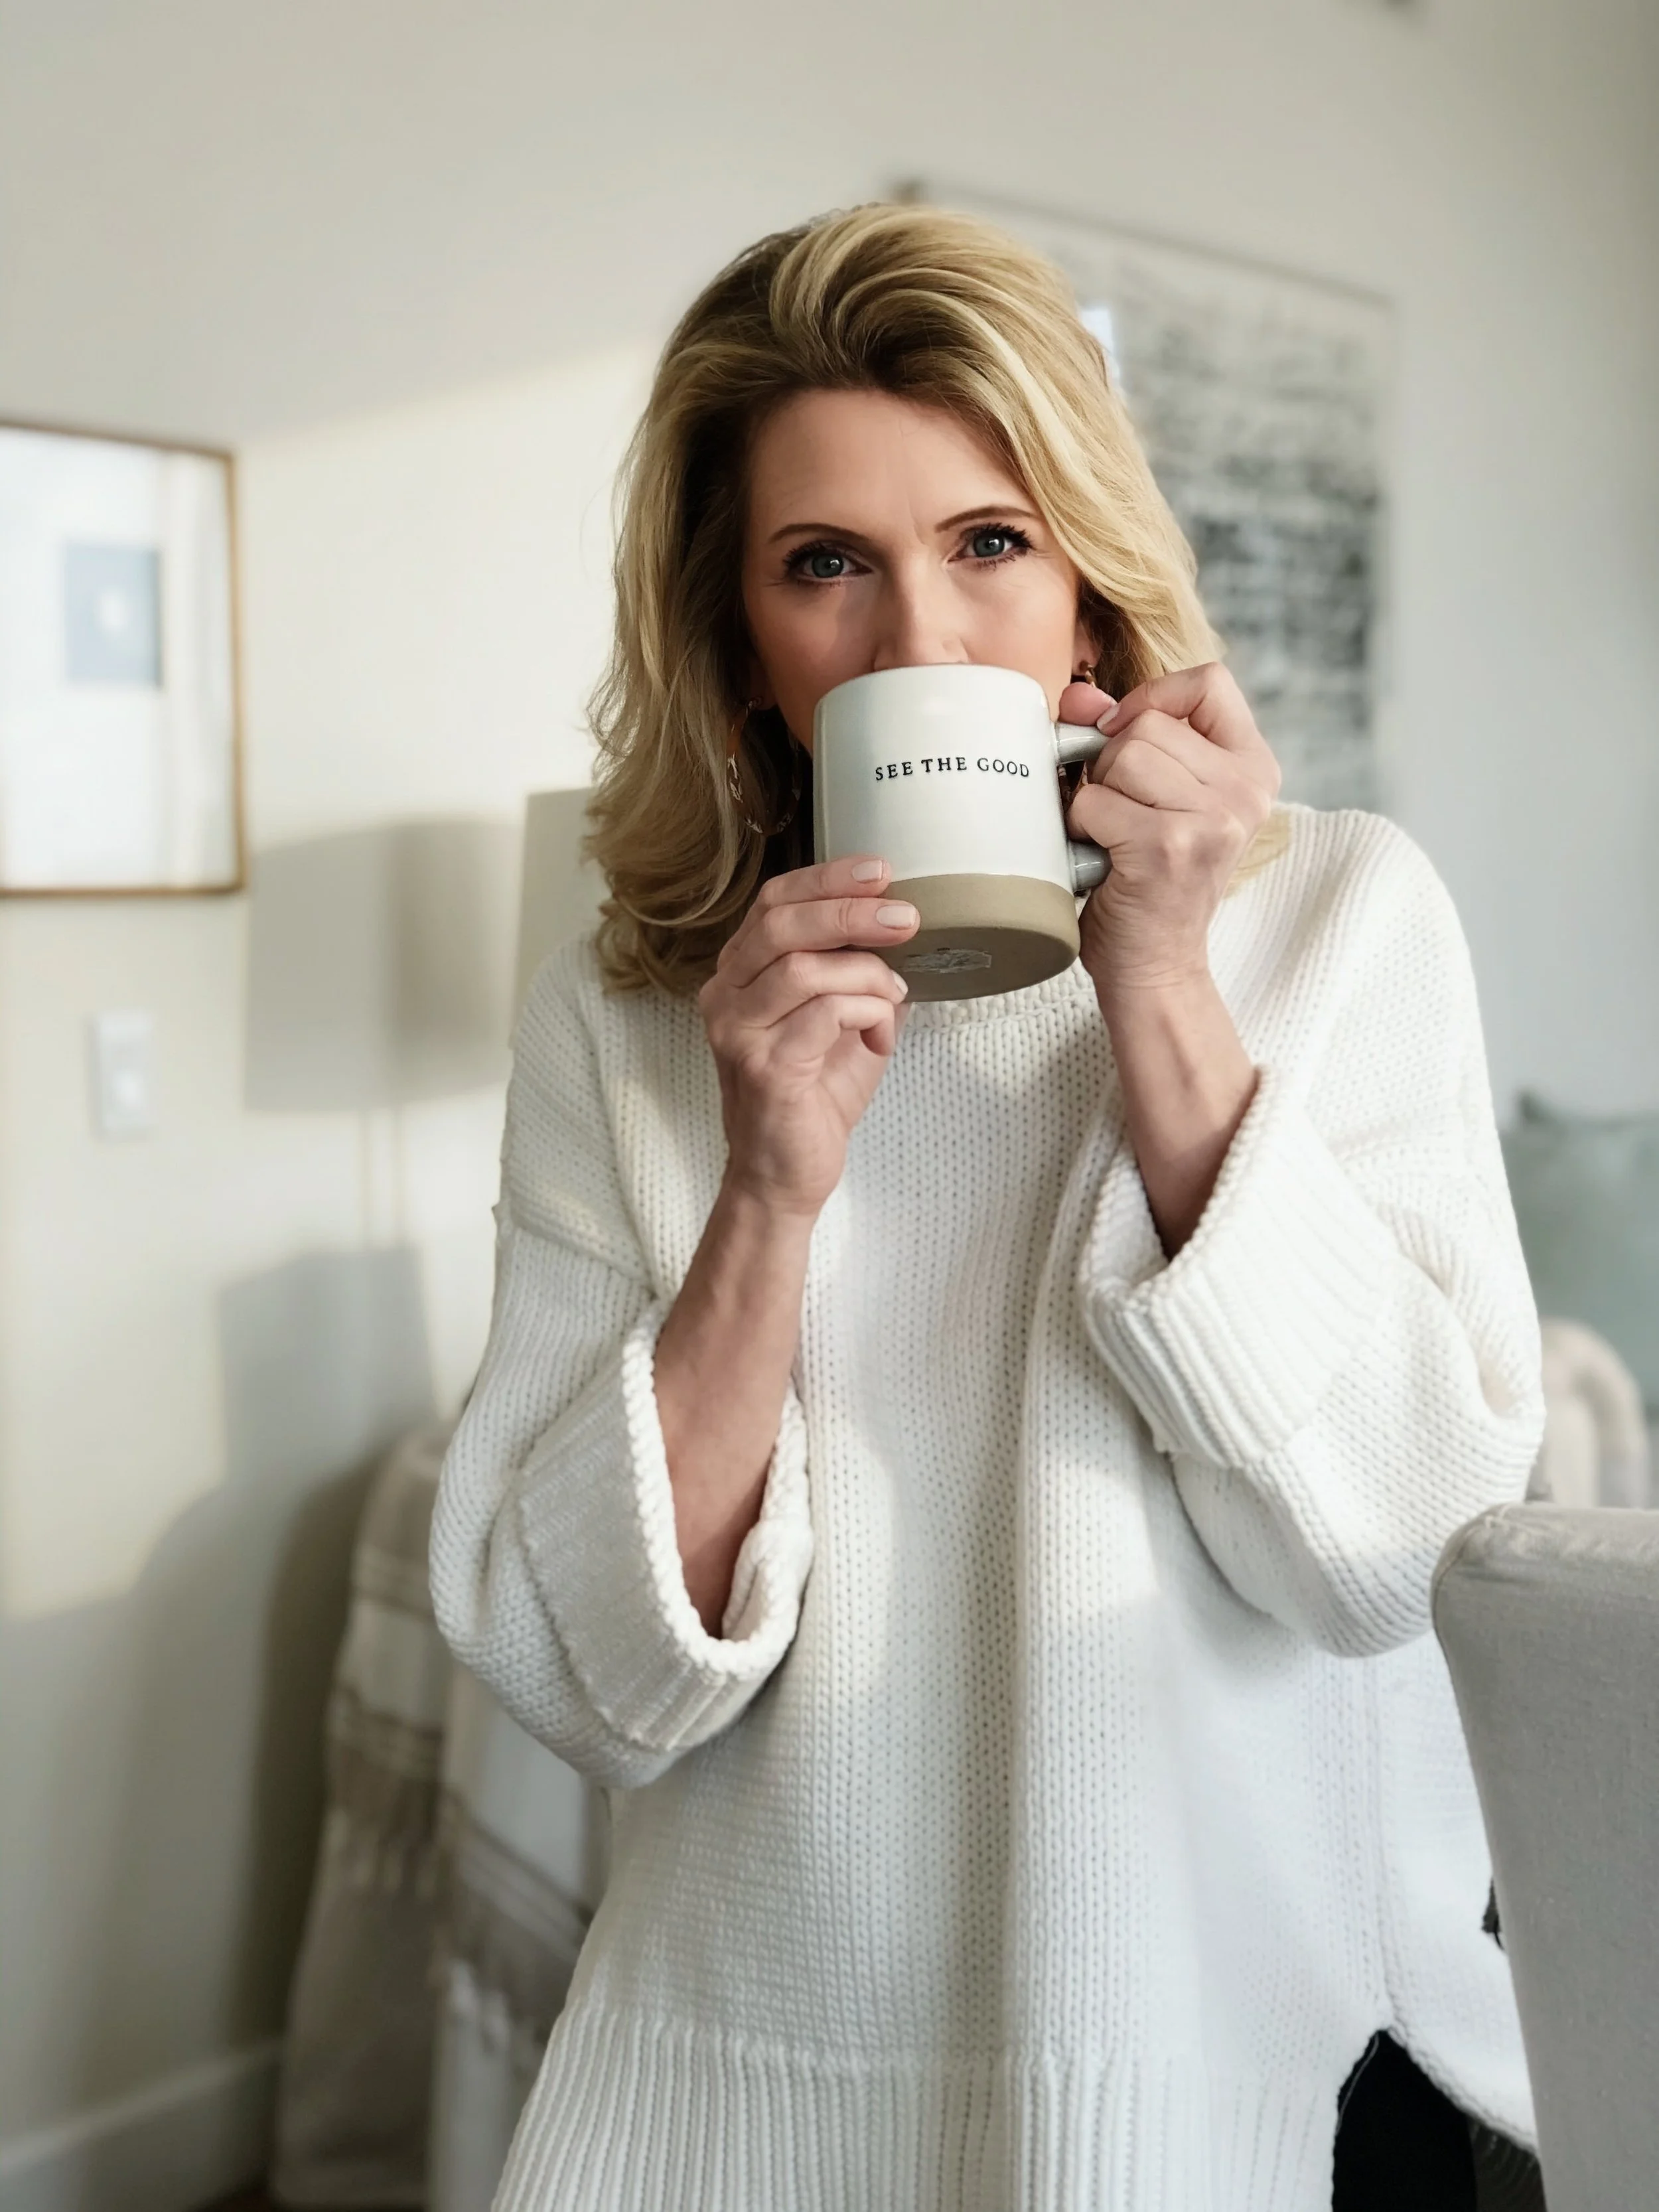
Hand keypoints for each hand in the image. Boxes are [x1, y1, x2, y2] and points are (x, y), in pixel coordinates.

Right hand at [700, 856, 916, 1217]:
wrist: (784, 1175)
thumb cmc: (812, 1098)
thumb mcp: (840, 1022)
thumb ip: (856, 974)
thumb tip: (904, 928)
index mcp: (739, 974)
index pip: (773, 903)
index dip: (826, 879)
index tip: (880, 871)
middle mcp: (725, 996)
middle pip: (781, 924)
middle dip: (850, 912)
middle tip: (904, 916)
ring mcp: (738, 1033)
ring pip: (804, 969)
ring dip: (866, 973)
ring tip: (894, 991)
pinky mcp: (764, 1068)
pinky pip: (825, 1015)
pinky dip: (867, 1013)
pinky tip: (880, 1034)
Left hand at [1061, 662, 1280, 1002]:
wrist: (1155, 968)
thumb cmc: (1150, 882)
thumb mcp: (1154, 798)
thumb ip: (1125, 736)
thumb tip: (1077, 695)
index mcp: (1254, 769)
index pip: (1210, 682)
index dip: (1154, 698)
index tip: (1129, 736)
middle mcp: (1245, 791)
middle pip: (1148, 723)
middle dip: (1112, 763)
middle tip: (1121, 813)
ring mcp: (1212, 819)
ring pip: (1122, 756)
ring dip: (1096, 796)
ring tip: (1113, 836)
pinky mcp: (1169, 846)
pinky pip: (1095, 801)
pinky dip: (1081, 828)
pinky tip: (1102, 858)